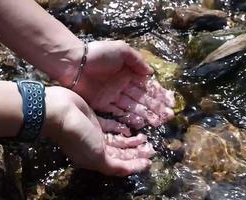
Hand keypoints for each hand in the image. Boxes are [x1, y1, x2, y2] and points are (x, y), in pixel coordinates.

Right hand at [42, 86, 154, 175]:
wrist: (59, 112)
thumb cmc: (78, 137)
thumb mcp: (96, 157)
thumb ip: (113, 166)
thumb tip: (128, 171)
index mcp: (95, 160)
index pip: (119, 165)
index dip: (134, 165)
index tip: (149, 162)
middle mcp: (95, 148)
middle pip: (120, 153)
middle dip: (136, 152)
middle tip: (151, 148)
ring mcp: (95, 134)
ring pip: (117, 140)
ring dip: (131, 141)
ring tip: (145, 138)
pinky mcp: (94, 119)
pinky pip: (110, 125)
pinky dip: (120, 128)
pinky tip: (129, 128)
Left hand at [59, 40, 174, 128]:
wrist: (74, 63)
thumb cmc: (99, 54)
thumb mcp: (122, 51)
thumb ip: (137, 61)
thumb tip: (151, 74)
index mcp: (129, 73)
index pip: (147, 86)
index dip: (159, 94)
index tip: (171, 103)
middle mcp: (123, 86)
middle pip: (142, 99)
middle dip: (156, 108)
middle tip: (169, 117)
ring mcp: (113, 96)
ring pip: (133, 108)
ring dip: (146, 115)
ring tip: (158, 122)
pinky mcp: (102, 104)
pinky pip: (118, 113)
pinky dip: (129, 118)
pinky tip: (140, 124)